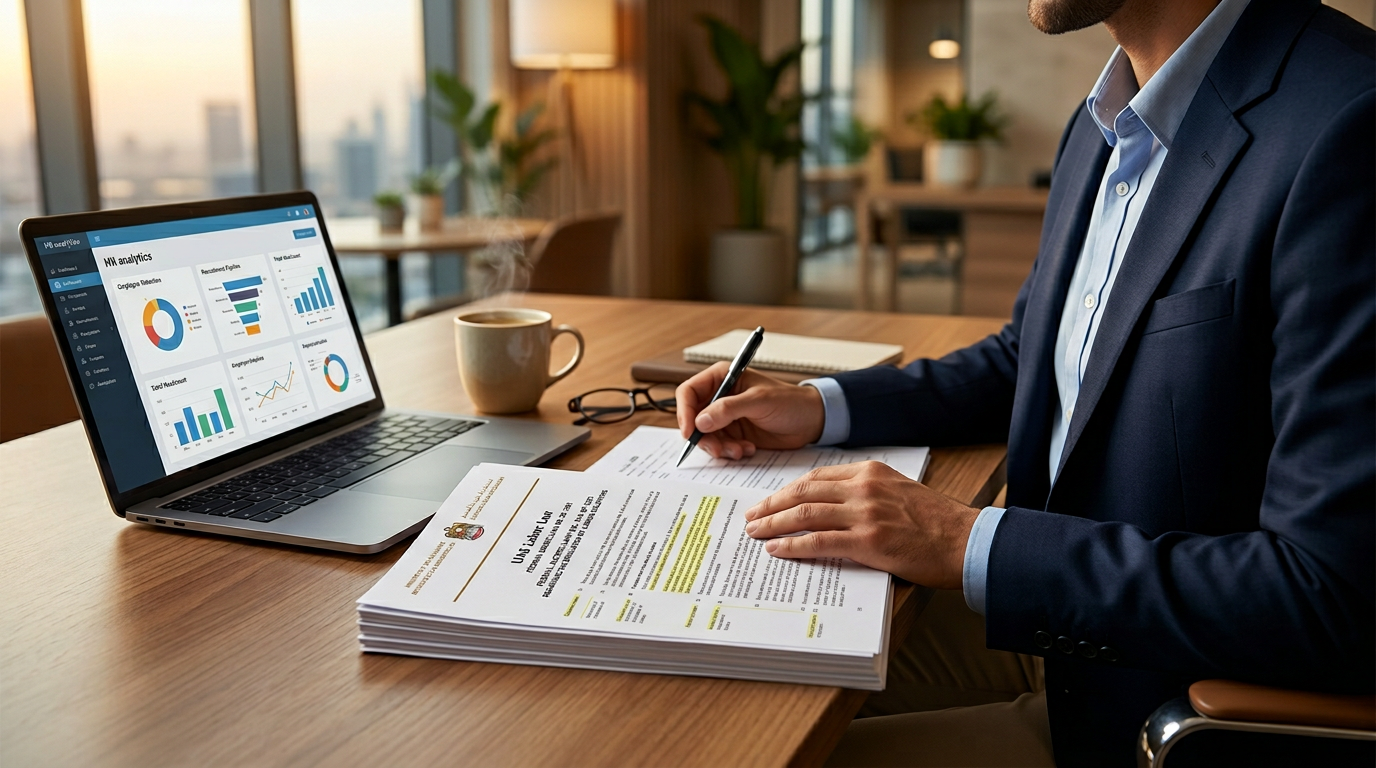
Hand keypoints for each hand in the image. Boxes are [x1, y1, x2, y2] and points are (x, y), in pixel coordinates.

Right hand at [675, 362, 825, 459]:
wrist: (811, 421)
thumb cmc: (790, 402)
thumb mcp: (759, 401)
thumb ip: (728, 409)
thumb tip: (700, 421)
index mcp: (722, 378)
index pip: (689, 392)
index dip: (684, 412)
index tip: (690, 432)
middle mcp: (719, 397)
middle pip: (693, 419)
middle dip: (704, 437)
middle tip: (718, 449)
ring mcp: (726, 417)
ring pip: (706, 436)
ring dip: (719, 447)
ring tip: (740, 450)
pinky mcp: (734, 434)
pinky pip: (720, 446)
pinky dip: (730, 452)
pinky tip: (748, 449)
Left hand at [742, 461, 978, 589]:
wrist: (966, 541)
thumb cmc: (936, 522)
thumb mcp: (899, 492)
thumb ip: (866, 493)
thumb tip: (831, 507)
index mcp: (870, 472)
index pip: (816, 477)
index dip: (787, 490)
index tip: (770, 500)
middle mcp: (864, 488)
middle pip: (803, 491)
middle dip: (771, 504)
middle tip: (751, 516)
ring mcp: (865, 514)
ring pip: (805, 514)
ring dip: (773, 524)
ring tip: (755, 533)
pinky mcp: (868, 542)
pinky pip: (818, 541)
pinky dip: (792, 545)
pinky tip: (776, 550)